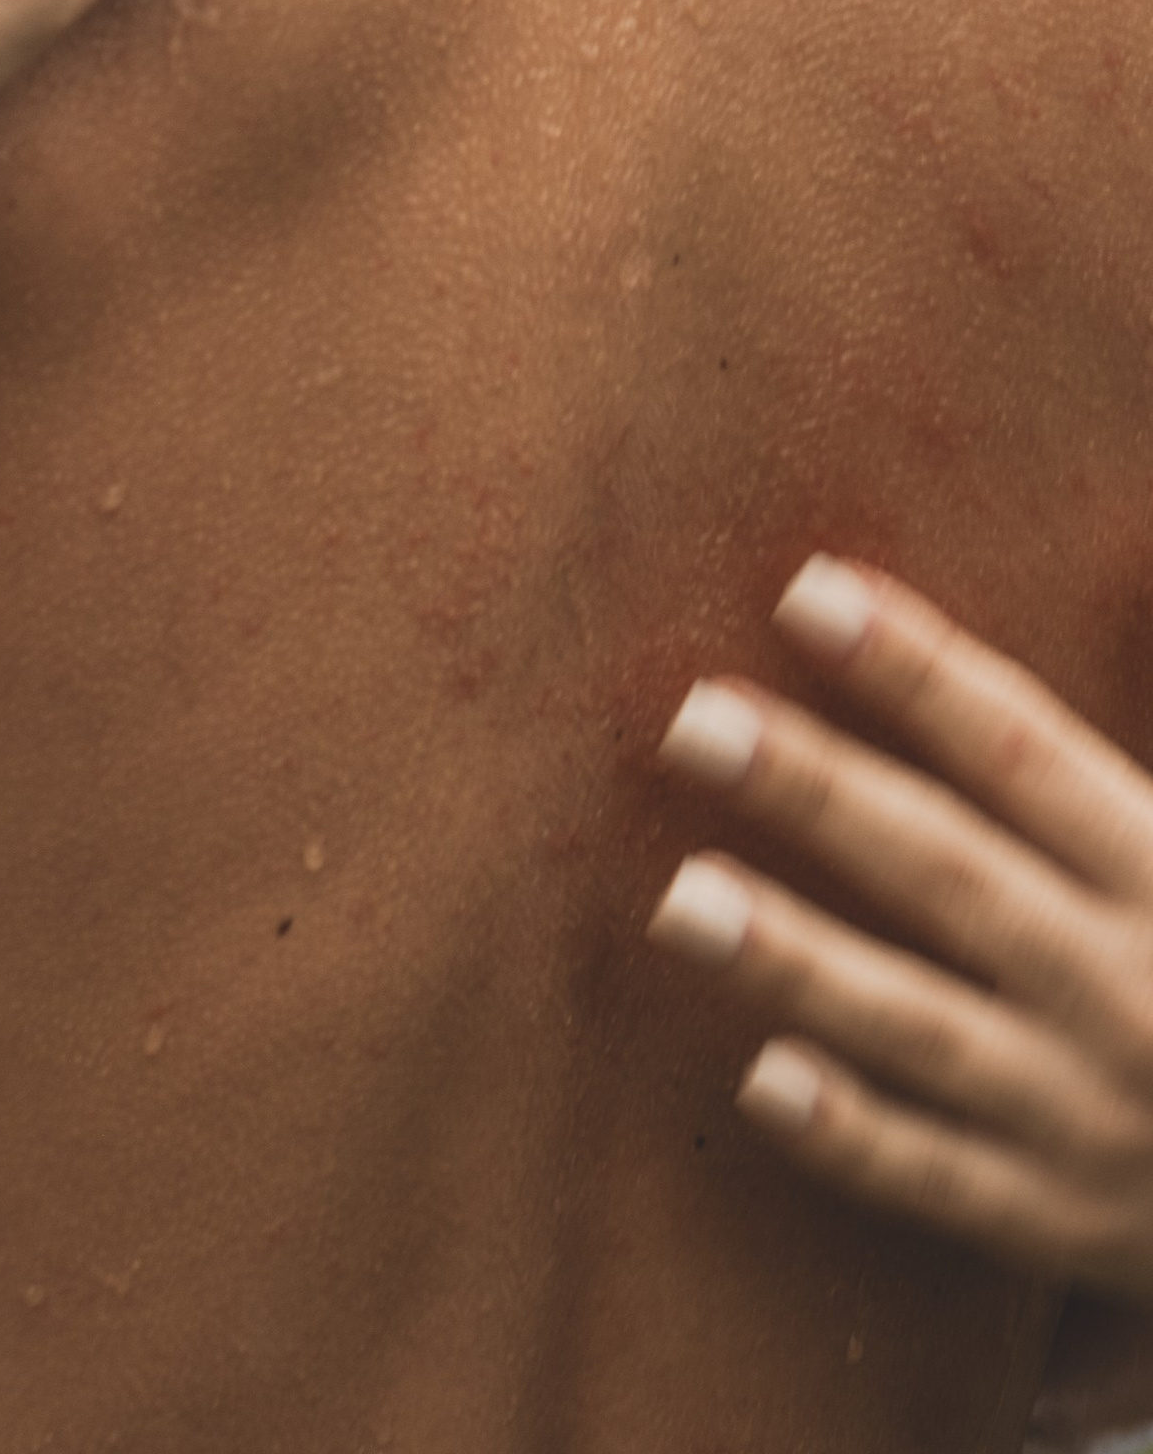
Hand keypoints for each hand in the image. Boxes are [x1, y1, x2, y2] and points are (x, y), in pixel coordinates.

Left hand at [648, 558, 1152, 1304]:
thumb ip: (1094, 775)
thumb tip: (1099, 564)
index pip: (1026, 751)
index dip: (920, 669)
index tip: (807, 591)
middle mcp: (1131, 989)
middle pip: (955, 874)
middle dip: (822, 792)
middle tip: (692, 721)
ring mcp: (1092, 1115)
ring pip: (925, 1028)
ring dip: (800, 961)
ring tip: (680, 899)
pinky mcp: (1062, 1223)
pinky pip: (944, 1180)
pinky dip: (855, 1135)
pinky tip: (759, 1082)